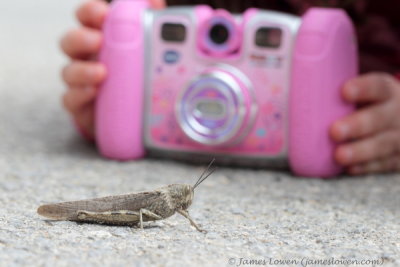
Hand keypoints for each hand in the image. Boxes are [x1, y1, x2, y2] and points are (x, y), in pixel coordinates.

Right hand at [61, 0, 164, 138]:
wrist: (131, 113)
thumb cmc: (135, 74)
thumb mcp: (146, 47)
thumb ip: (149, 23)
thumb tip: (156, 2)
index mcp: (100, 38)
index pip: (87, 17)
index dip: (90, 12)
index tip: (103, 13)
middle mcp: (85, 57)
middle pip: (70, 41)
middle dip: (81, 38)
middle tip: (98, 41)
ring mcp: (80, 82)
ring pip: (68, 71)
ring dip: (82, 70)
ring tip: (101, 72)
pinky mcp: (80, 105)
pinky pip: (70, 99)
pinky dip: (79, 95)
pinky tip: (93, 92)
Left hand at [331, 73, 399, 174]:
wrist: (399, 123)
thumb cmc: (368, 106)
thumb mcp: (363, 94)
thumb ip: (337, 92)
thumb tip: (296, 87)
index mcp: (387, 92)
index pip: (377, 86)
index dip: (363, 88)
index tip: (344, 92)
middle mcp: (396, 113)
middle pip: (380, 118)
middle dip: (357, 125)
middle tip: (334, 131)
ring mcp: (399, 137)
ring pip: (383, 144)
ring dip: (360, 151)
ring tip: (339, 156)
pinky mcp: (399, 158)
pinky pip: (385, 163)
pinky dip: (367, 167)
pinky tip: (350, 168)